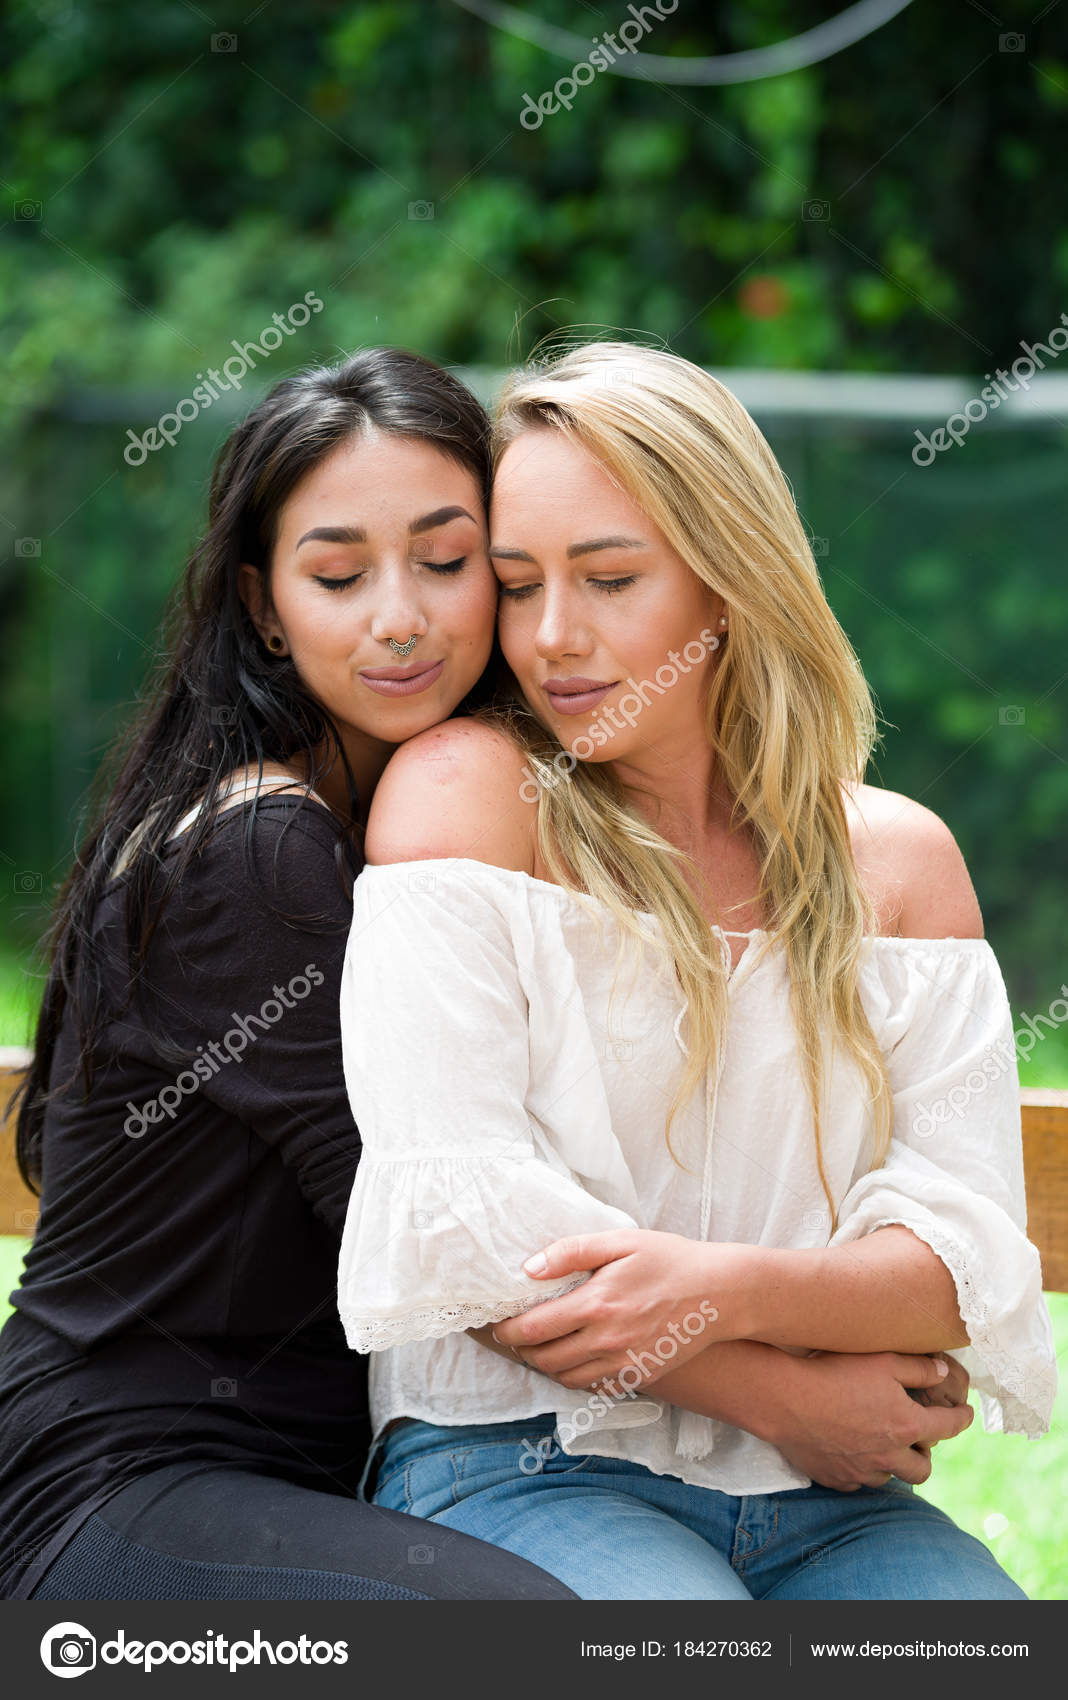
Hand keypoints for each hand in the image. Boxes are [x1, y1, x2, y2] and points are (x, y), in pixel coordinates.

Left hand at [487, 1229, 752, 1392]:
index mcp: (596, 1305)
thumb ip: (571, 1252)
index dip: (509, 1330)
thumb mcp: (620, 1242)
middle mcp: (606, 1341)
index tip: (499, 1324)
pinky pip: (596, 1386)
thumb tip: (530, 1268)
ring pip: (568, 1378)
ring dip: (548, 1365)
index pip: (534, 1329)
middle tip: (517, 1335)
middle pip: (545, 1360)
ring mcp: (624, 1364)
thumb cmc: (671, 1260)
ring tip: (543, 1346)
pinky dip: (578, 1376)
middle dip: (524, 1350)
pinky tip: (578, 1356)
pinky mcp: (640, 1376)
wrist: (722, 1294)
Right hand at [772, 1350, 973, 1490]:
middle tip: (917, 1437)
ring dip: (893, 1463)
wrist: (785, 1399)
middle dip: (925, 1454)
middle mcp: (889, 1455)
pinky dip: (863, 1469)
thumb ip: (918, 1369)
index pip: (948, 1427)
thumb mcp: (882, 1360)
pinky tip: (853, 1451)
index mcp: (906, 1425)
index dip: (962, 1419)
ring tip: (882, 1444)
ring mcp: (863, 1471)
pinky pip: (859, 1481)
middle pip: (923, 1469)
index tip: (966, 1415)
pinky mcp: (838, 1479)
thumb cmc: (834, 1373)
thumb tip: (942, 1370)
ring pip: (890, 1476)